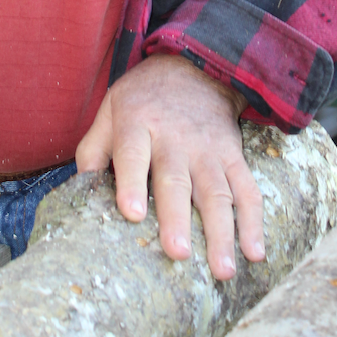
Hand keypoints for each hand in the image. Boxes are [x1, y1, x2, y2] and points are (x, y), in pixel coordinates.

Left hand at [76, 54, 264, 279]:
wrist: (195, 67)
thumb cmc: (143, 99)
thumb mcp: (110, 109)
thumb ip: (93, 148)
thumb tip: (80, 189)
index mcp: (138, 124)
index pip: (132, 154)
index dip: (131, 183)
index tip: (133, 213)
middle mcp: (174, 138)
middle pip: (176, 180)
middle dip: (177, 218)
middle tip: (177, 252)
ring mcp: (208, 149)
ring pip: (217, 192)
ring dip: (222, 232)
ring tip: (223, 269)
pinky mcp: (233, 156)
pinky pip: (247, 190)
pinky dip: (254, 222)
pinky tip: (255, 252)